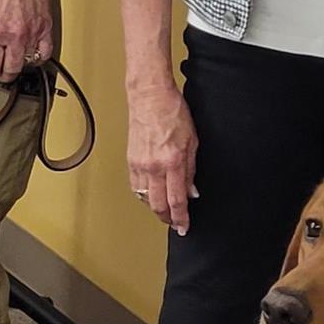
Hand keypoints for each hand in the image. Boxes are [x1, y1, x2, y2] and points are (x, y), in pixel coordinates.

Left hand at [0, 0, 55, 81]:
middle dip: (4, 75)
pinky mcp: (46, 27)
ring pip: (28, 64)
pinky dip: (39, 57)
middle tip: (1, 74)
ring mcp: (32, 33)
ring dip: (20, 66)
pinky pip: (45, 52)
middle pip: (10, 69)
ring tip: (15, 65)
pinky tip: (33, 56)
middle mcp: (15, 35)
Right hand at [126, 78, 198, 234]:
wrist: (150, 97)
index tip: (184, 227)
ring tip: (164, 210)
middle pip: (158, 205)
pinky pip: (136, 186)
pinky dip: (144, 195)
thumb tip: (192, 190)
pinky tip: (150, 194)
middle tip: (174, 223)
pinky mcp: (131, 160)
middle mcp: (154, 166)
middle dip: (167, 218)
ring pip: (145, 198)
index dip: (181, 218)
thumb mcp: (192, 141)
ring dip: (156, 207)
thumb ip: (191, 169)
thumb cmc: (172, 112)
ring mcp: (140, 164)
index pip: (177, 200)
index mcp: (172, 161)